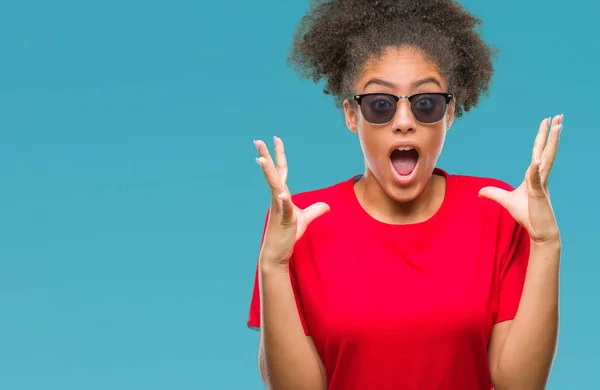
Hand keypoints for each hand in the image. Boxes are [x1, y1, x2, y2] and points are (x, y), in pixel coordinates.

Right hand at [254, 136, 329, 267]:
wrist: (277, 253)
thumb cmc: (287, 235)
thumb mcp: (304, 220)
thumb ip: (315, 210)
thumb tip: (327, 205)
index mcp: (282, 195)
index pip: (281, 171)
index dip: (279, 155)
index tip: (276, 138)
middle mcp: (277, 198)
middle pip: (273, 173)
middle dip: (266, 156)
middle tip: (258, 140)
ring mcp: (278, 208)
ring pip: (274, 186)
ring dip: (268, 173)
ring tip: (261, 159)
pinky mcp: (283, 220)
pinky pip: (284, 208)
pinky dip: (283, 201)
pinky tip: (282, 195)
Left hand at [479, 115, 562, 243]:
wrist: (539, 231)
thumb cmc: (527, 215)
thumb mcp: (506, 201)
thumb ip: (493, 193)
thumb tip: (479, 192)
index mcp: (533, 176)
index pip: (538, 152)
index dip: (542, 138)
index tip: (548, 123)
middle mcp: (540, 177)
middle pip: (546, 150)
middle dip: (552, 133)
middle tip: (558, 116)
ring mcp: (541, 184)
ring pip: (547, 159)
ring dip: (552, 143)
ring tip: (558, 126)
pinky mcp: (539, 195)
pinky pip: (536, 180)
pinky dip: (535, 171)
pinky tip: (536, 161)